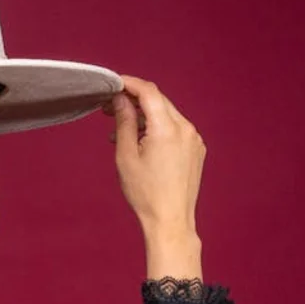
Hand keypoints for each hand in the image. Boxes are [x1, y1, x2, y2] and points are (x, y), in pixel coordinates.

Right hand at [105, 76, 204, 279]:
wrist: (170, 219)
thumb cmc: (145, 192)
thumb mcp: (125, 155)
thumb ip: (124, 122)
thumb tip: (120, 100)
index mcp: (167, 129)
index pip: (149, 92)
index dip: (129, 83)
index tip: (113, 84)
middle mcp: (185, 129)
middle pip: (158, 101)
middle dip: (133, 100)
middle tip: (108, 106)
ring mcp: (193, 139)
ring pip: (166, 115)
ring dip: (143, 116)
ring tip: (119, 130)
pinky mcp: (195, 149)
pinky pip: (174, 129)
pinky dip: (155, 128)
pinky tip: (139, 142)